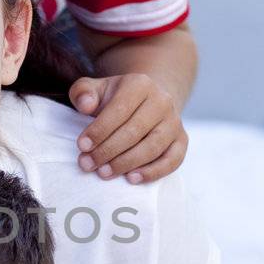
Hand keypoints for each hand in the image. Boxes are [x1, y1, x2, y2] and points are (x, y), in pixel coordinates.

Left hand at [70, 73, 186, 183]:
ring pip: (152, 147)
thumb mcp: (95, 89)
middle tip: (87, 164)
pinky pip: (172, 160)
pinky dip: (153, 172)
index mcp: (140, 84)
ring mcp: (174, 122)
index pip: (119, 109)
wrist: (146, 103)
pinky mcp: (181, 140)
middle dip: (108, 150)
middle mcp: (162, 101)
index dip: (100, 130)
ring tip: (104, 173)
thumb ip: (83, 92)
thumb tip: (86, 106)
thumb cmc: (114, 99)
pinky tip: (131, 179)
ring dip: (126, 163)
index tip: (82, 146)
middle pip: (134, 131)